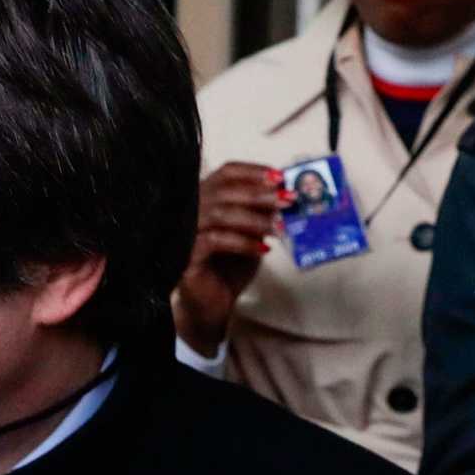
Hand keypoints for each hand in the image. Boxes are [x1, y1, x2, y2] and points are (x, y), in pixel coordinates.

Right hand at [173, 162, 290, 355]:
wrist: (212, 303)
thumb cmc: (230, 266)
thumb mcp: (252, 234)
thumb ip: (263, 214)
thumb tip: (288, 197)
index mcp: (207, 198)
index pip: (226, 172)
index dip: (252, 171)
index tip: (279, 177)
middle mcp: (192, 210)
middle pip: (224, 190)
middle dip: (260, 194)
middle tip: (287, 200)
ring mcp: (186, 231)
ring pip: (220, 213)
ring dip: (254, 219)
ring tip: (279, 228)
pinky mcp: (186, 254)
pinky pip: (215, 240)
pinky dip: (242, 242)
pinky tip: (262, 249)